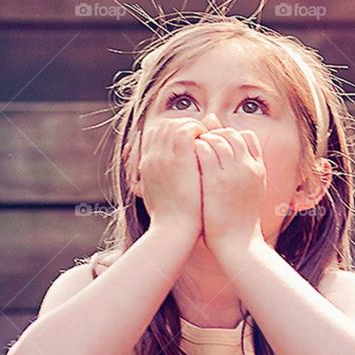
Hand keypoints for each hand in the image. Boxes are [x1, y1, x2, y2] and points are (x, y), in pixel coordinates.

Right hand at [131, 116, 205, 238]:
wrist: (173, 231)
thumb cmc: (171, 221)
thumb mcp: (160, 197)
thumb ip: (161, 180)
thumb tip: (165, 175)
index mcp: (146, 165)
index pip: (155, 134)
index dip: (172, 132)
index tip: (189, 140)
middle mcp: (152, 157)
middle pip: (164, 125)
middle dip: (183, 125)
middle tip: (201, 136)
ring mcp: (164, 157)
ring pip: (175, 124)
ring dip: (192, 126)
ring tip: (207, 138)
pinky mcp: (179, 159)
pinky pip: (187, 130)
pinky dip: (198, 130)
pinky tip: (209, 140)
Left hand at [193, 126, 266, 255]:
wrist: (238, 244)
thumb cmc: (239, 222)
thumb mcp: (250, 193)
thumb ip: (243, 173)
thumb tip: (231, 161)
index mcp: (258, 169)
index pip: (247, 137)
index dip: (231, 135)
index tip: (217, 143)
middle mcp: (249, 167)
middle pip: (232, 134)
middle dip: (215, 134)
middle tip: (200, 143)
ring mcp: (234, 172)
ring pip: (218, 139)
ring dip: (203, 139)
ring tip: (191, 148)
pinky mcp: (217, 180)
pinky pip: (205, 151)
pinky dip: (195, 148)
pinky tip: (187, 155)